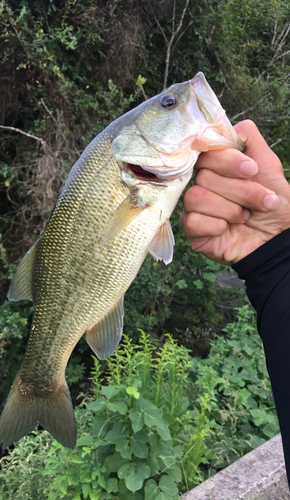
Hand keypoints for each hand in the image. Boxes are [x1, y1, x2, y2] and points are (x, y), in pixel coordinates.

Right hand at [181, 120, 289, 264]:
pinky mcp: (192, 230)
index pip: (206, 151)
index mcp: (218, 166)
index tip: (251, 170)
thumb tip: (228, 125)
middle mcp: (203, 183)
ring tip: (244, 218)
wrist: (278, 240)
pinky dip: (216, 226)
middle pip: (204, 176)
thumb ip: (249, 139)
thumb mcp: (268, 165)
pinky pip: (192, 220)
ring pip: (196, 197)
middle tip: (260, 203)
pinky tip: (227, 230)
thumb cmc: (274, 205)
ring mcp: (195, 207)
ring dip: (229, 209)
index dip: (228, 160)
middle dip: (240, 191)